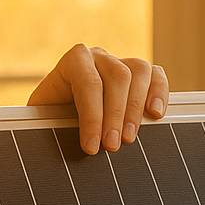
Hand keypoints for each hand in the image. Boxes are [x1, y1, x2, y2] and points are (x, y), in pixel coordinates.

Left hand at [27, 44, 168, 154]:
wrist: (54, 111)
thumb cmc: (50, 116)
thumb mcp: (45, 119)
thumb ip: (55, 124)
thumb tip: (73, 145)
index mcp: (72, 61)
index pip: (88, 83)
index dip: (92, 116)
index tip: (91, 147)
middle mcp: (98, 56)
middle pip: (117, 77)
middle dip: (116, 115)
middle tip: (112, 146)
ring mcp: (120, 62)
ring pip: (139, 72)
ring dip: (136, 108)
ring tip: (129, 138)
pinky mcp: (139, 75)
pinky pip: (156, 75)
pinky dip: (159, 93)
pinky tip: (155, 115)